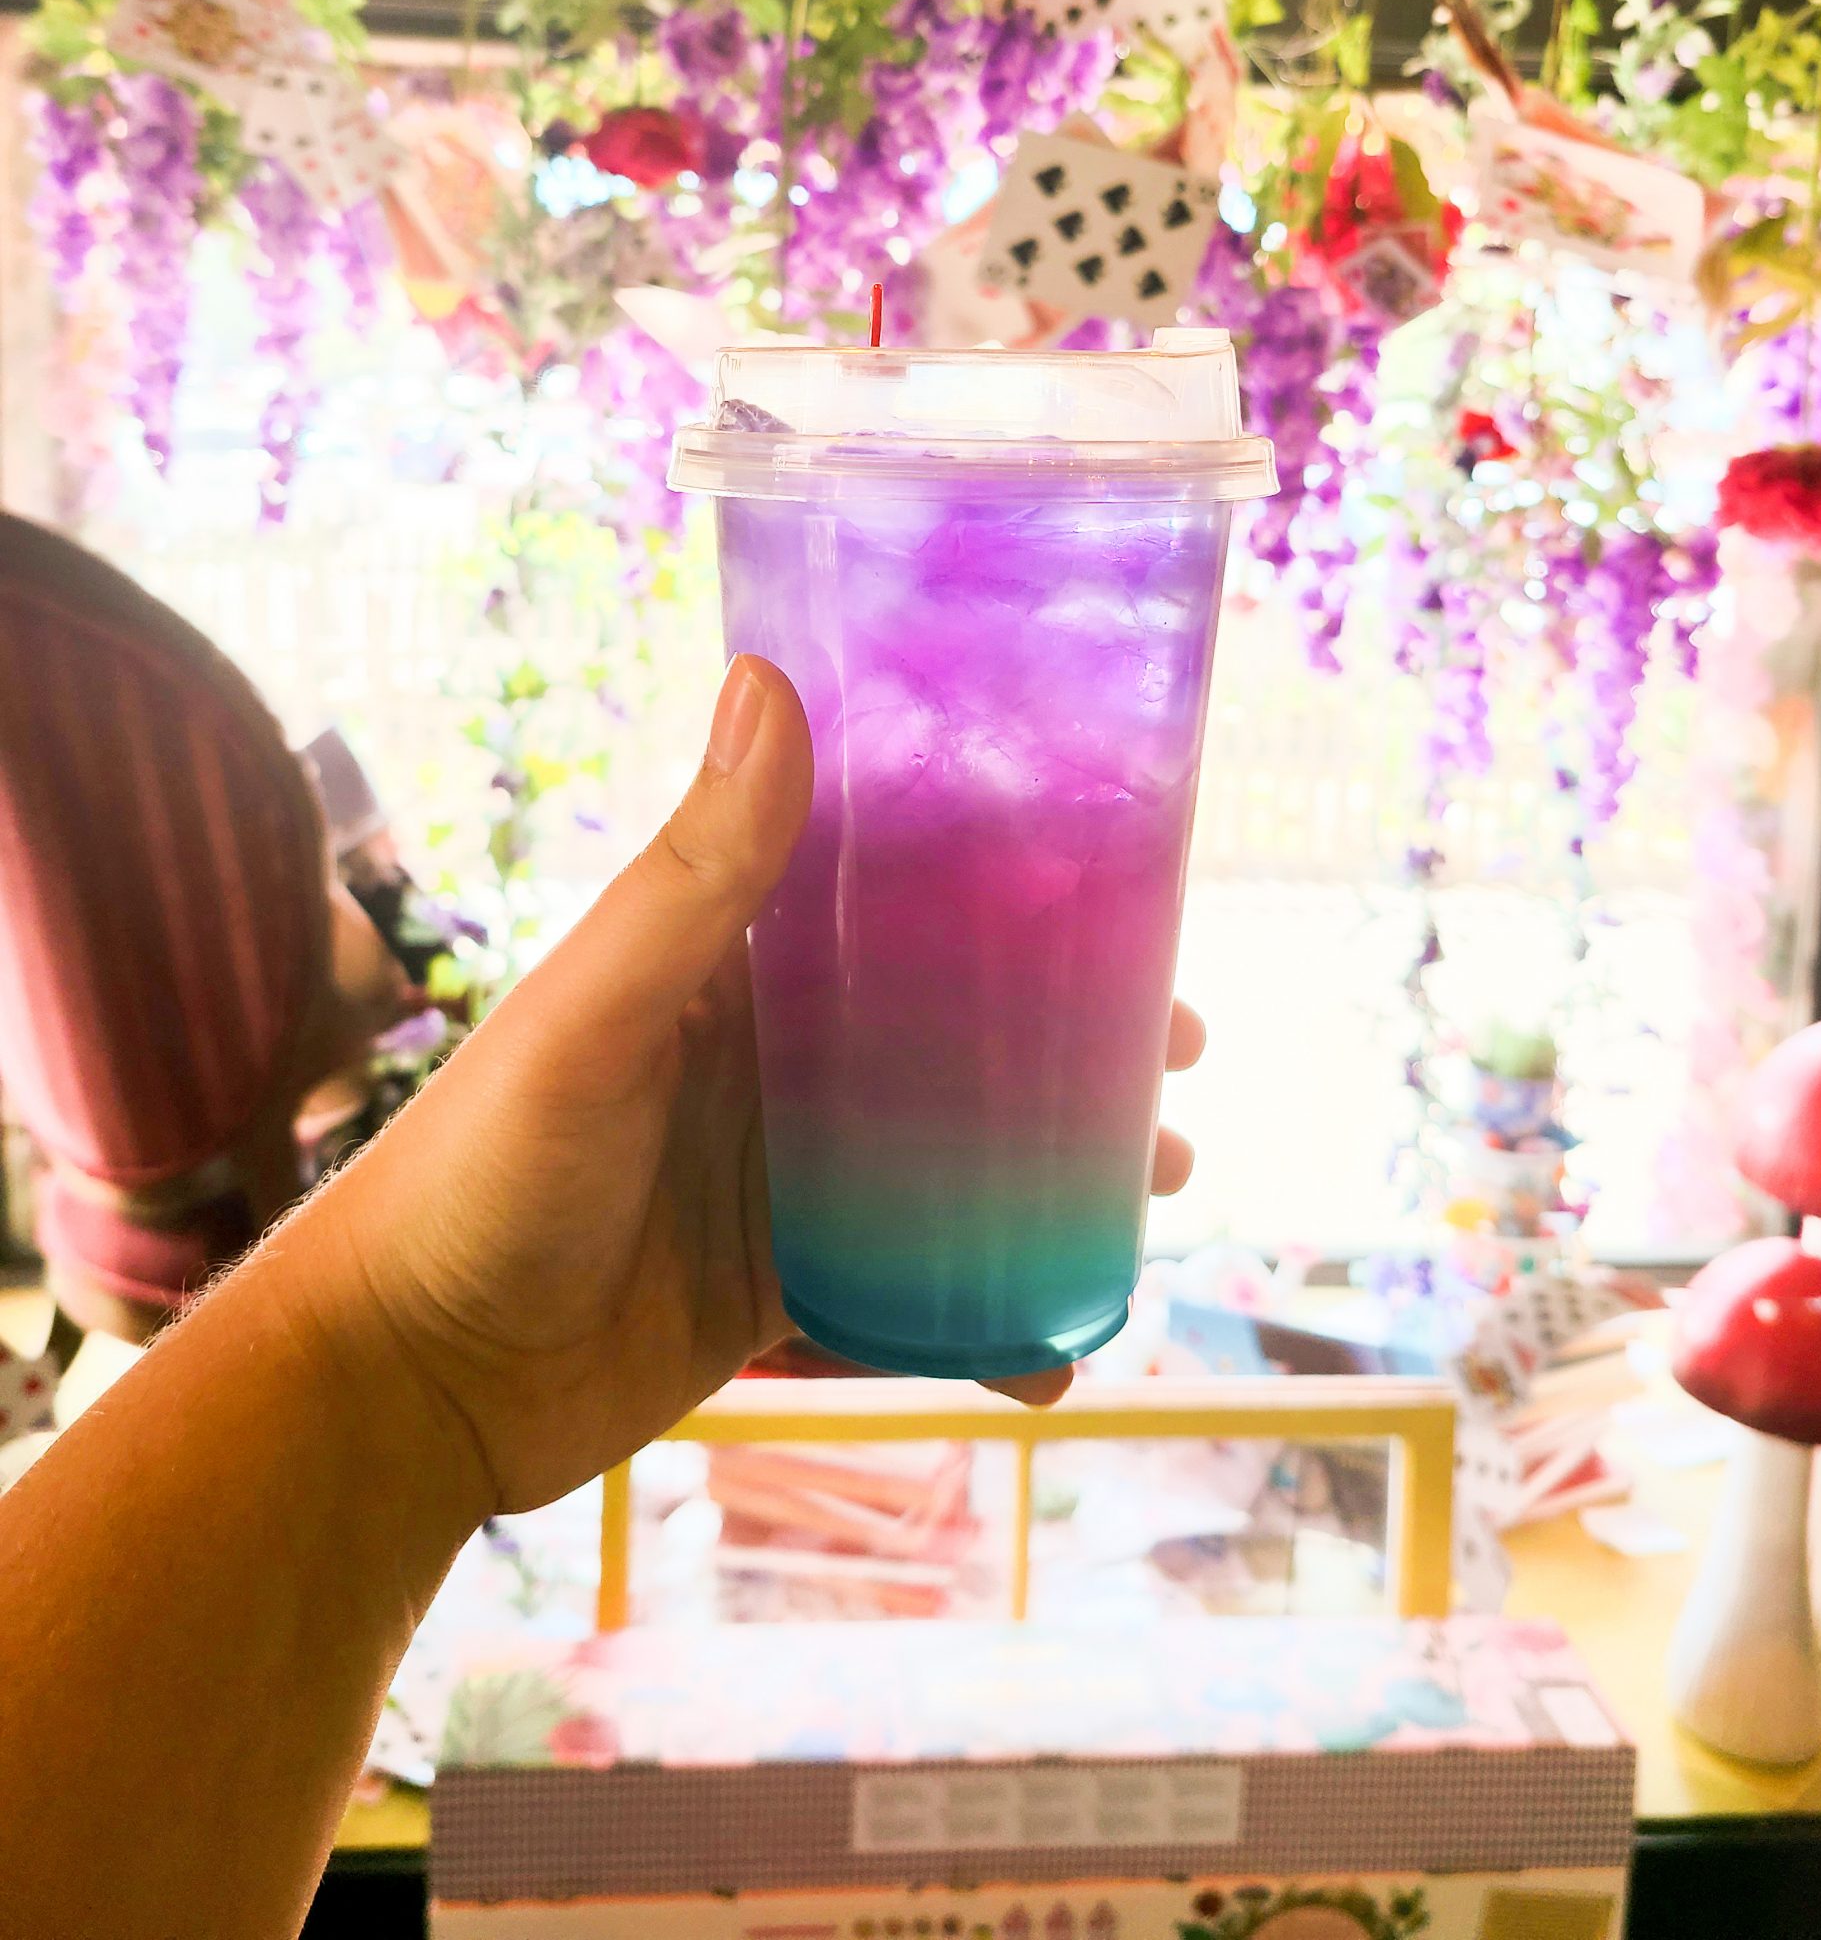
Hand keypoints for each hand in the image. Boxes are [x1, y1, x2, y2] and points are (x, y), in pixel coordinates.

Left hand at [306, 658, 1202, 1516]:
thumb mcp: (595, 1013)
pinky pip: (908, 1293)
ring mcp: (773, 1180)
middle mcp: (763, 1063)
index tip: (1127, 895)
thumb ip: (693, 871)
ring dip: (1053, 1172)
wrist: (398, 1388)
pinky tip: (1055, 1350)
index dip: (1010, 892)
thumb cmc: (474, 1176)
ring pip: (950, 1163)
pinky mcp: (774, 1292)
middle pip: (949, 1032)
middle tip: (1178, 1056)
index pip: (889, 900)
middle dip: (1067, 1042)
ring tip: (1156, 1187)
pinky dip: (988, 1318)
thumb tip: (769, 675)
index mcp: (725, 970)